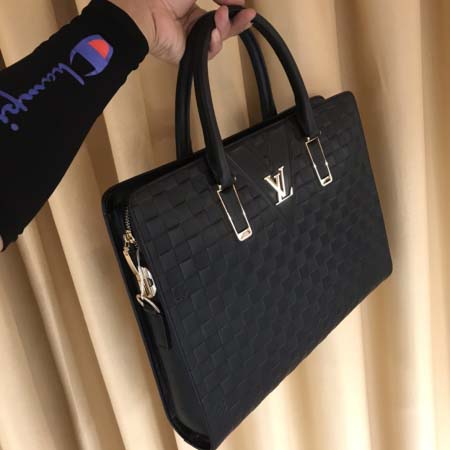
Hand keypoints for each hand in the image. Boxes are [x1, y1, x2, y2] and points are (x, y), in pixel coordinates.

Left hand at [110, 0, 255, 63]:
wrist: (147, 12)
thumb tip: (237, 2)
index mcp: (191, 7)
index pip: (218, 11)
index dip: (232, 9)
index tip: (242, 4)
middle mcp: (192, 24)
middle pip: (222, 27)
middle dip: (237, 21)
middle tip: (249, 15)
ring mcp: (191, 41)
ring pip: (218, 39)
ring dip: (225, 27)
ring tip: (221, 16)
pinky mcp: (190, 55)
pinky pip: (210, 52)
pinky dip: (215, 43)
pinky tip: (214, 33)